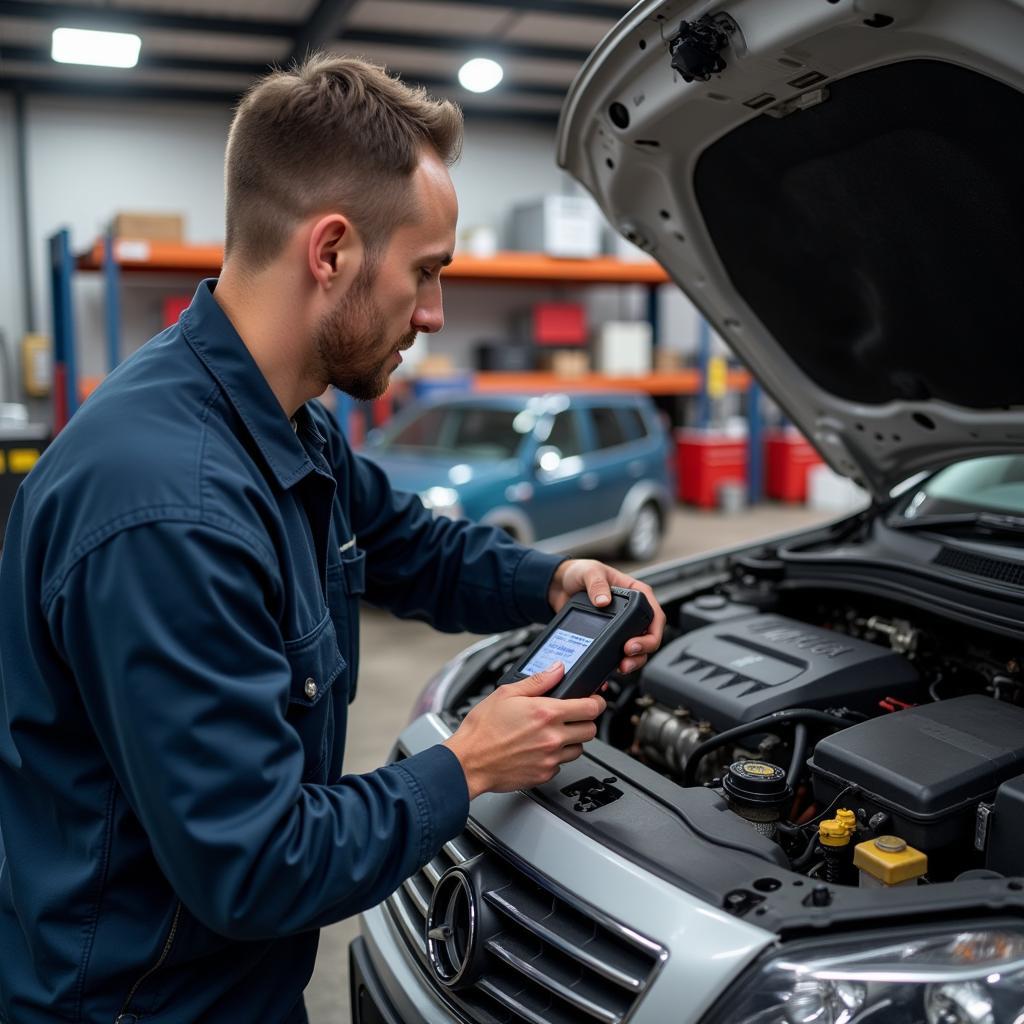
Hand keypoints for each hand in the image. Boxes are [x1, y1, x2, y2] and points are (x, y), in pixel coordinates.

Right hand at [442, 662, 605, 798]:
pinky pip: (562, 765)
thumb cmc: (482, 729)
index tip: (593, 700)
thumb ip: (538, 680)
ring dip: (572, 740)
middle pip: (591, 729)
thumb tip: (557, 669)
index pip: (591, 707)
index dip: (596, 701)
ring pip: (579, 749)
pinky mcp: (544, 775)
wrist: (468, 762)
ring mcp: (550, 759)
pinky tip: (540, 749)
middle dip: (585, 721)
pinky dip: (556, 757)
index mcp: (546, 713)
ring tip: (553, 733)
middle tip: (572, 716)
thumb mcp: (506, 693)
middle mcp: (552, 737)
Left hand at [547, 558, 665, 674]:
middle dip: (641, 653)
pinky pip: (617, 655)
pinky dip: (614, 666)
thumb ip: (597, 584)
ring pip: (636, 651)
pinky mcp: (608, 637)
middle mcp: (632, 612)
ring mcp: (621, 627)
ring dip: (632, 662)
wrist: (558, 586)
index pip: (655, 616)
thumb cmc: (579, 573)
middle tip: (626, 659)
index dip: (651, 634)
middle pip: (649, 638)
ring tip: (620, 667)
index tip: (634, 643)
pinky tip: (608, 672)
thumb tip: (603, 601)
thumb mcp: (590, 572)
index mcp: (636, 593)